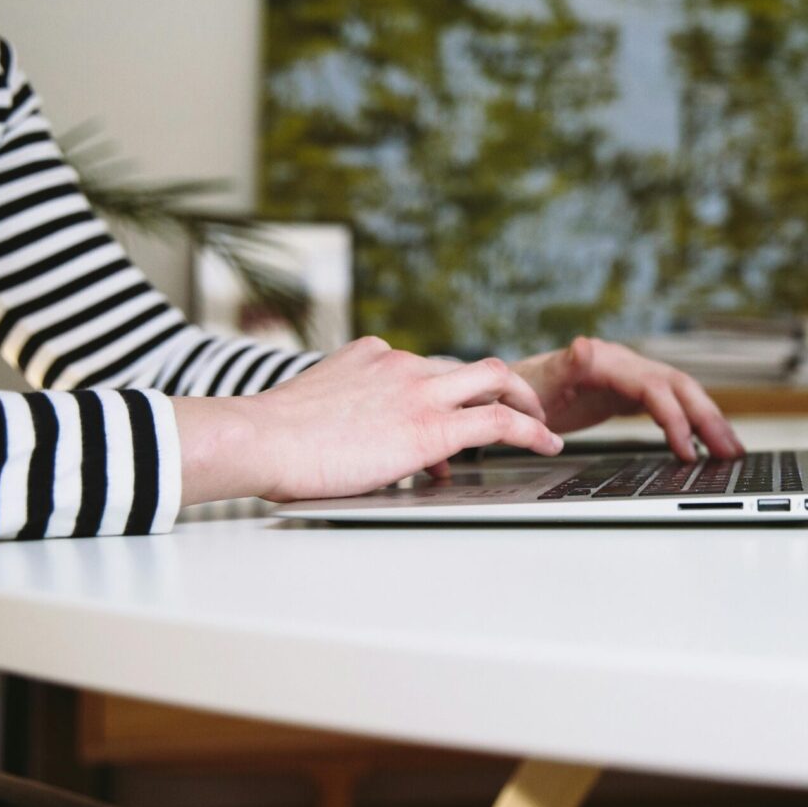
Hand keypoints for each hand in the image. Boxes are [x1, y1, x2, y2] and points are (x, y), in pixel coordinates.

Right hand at [173, 337, 563, 504]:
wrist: (260, 439)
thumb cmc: (272, 440)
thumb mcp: (316, 412)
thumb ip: (352, 421)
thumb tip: (375, 449)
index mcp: (372, 357)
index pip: (426, 369)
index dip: (447, 394)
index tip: (453, 414)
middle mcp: (401, 364)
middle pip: (469, 365)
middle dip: (503, 386)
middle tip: (520, 407)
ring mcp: (419, 389)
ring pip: (494, 381)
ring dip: (524, 403)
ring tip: (542, 427)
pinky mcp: (432, 424)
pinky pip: (498, 421)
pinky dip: (531, 430)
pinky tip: (547, 443)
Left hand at [513, 337, 743, 461]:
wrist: (508, 389)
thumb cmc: (520, 390)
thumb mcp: (536, 382)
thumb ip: (564, 365)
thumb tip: (584, 346)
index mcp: (604, 360)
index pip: (654, 387)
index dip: (674, 417)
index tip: (686, 450)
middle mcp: (623, 363)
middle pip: (679, 386)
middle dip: (707, 418)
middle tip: (730, 452)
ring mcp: (630, 375)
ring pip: (681, 393)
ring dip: (708, 421)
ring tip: (731, 452)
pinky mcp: (629, 390)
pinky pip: (669, 403)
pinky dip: (690, 422)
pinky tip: (704, 444)